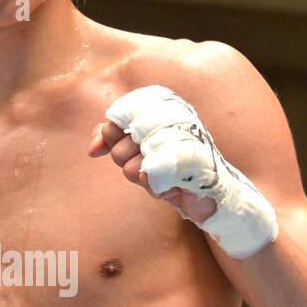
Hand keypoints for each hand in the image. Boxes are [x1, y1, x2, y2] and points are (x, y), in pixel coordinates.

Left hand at [89, 84, 277, 259]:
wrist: (214, 199)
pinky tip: (162, 187)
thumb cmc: (174, 174)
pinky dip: (152, 185)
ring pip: (136, 156)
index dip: (111, 130)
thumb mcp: (139, 153)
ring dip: (137, 174)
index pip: (126, 109)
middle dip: (123, 156)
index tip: (103, 148)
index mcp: (168, 107)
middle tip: (139, 166)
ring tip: (153, 177)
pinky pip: (153, 174)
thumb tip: (93, 148)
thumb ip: (114, 139)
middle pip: (127, 135)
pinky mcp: (195, 166)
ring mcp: (190, 140)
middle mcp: (180, 118)